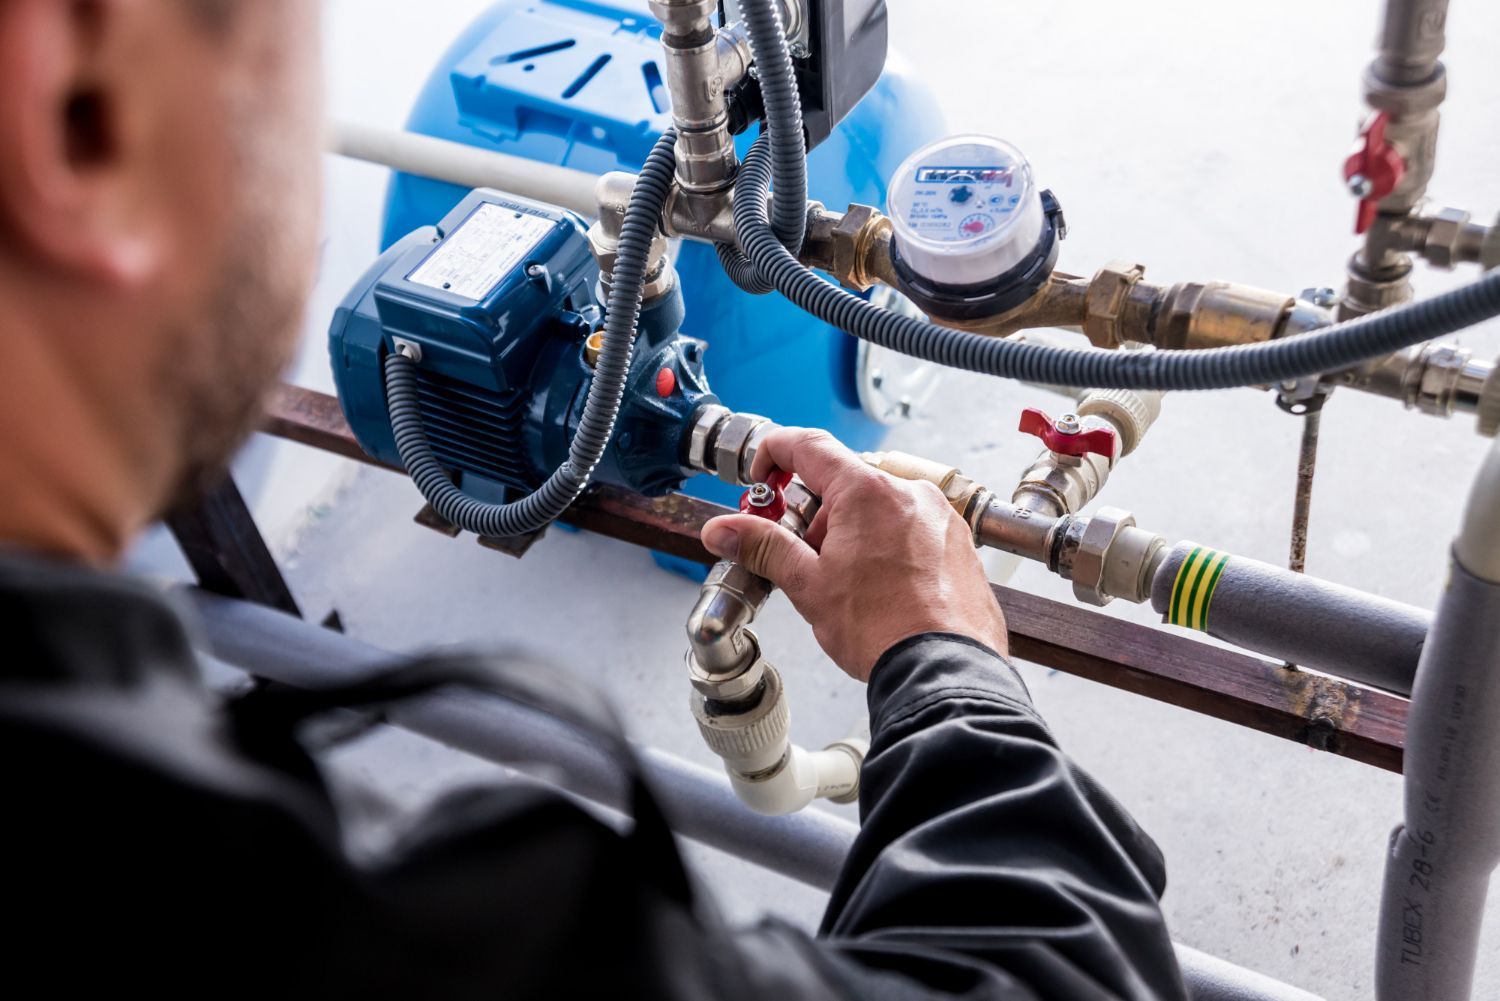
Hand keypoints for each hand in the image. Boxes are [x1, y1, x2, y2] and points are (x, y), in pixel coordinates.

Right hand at [700, 428, 1007, 681]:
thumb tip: (724, 530)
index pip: (809, 446)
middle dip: (814, 512)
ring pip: (880, 505)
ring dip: (852, 530)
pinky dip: (888, 543)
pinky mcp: (958, 542)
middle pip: (846, 481)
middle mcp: (910, 493)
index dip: (775, 453)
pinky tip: (879, 586)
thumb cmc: (882, 628)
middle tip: (800, 551)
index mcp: (867, 492)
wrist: (942, 669)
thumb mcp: (807, 584)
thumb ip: (762, 546)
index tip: (762, 476)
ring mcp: (939, 516)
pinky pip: (913, 526)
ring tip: (844, 580)